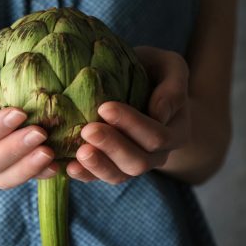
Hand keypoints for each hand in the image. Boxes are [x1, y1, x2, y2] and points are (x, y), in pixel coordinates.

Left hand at [66, 46, 190, 183]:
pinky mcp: (112, 167)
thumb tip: (159, 113)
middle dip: (112, 147)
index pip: (157, 136)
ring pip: (120, 175)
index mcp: (175, 132)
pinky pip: (100, 178)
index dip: (132, 124)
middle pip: (139, 162)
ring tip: (79, 152)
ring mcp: (133, 164)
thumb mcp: (170, 67)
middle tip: (88, 130)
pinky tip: (70, 167)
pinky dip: (85, 175)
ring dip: (98, 165)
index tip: (105, 107)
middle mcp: (158, 155)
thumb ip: (173, 86)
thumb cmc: (154, 72)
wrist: (142, 88)